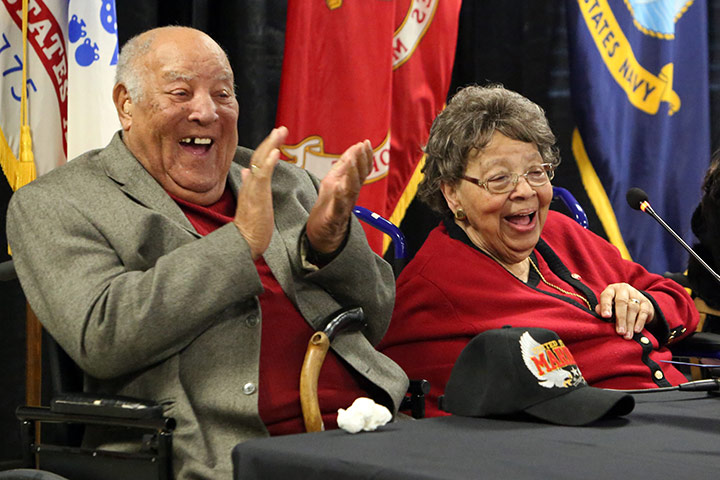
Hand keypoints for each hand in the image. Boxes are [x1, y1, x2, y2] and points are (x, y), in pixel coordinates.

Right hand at [233, 126, 287, 259]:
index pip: (257, 161)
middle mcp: (250, 184)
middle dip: (271, 141)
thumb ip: (249, 185)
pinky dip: (268, 162)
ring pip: (260, 161)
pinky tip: (276, 152)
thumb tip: (245, 171)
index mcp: (250, 185)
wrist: (244, 242)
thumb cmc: (250, 226)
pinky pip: (262, 176)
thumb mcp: (251, 202)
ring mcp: (252, 189)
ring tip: (280, 132)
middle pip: (259, 156)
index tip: (276, 136)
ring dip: (271, 145)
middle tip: (282, 128)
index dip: (266, 147)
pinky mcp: (257, 196)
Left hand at [306, 139, 372, 253]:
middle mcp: (350, 195)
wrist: (323, 233)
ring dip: (353, 174)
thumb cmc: (329, 206)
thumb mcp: (336, 180)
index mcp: (350, 185)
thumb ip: (345, 165)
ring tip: (352, 161)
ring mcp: (343, 205)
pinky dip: (340, 197)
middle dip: (361, 161)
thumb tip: (356, 147)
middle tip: (362, 147)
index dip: (365, 156)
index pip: (361, 169)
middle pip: (359, 177)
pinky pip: (338, 206)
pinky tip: (339, 188)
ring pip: (351, 189)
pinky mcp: (334, 217)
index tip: (366, 142)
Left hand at [595, 283, 654, 339]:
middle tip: (620, 332)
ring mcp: (636, 295)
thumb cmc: (616, 305)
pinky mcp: (646, 302)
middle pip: (622, 302)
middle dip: (620, 318)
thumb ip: (602, 308)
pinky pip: (643, 312)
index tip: (605, 316)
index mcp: (611, 290)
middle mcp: (623, 290)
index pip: (607, 296)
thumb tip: (598, 312)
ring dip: (629, 323)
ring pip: (633, 308)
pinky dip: (640, 322)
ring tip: (627, 335)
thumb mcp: (609, 305)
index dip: (605, 306)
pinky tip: (636, 330)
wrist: (636, 301)